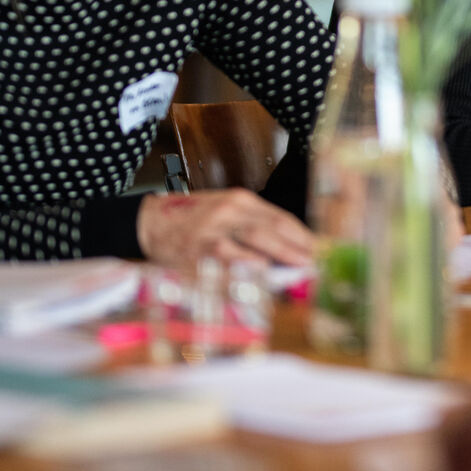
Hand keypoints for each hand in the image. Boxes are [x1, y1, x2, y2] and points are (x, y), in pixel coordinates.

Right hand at [136, 190, 314, 268]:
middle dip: (299, 246)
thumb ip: (253, 231)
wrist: (150, 222)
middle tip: (318, 262)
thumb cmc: (193, 222)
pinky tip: (262, 269)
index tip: (321, 250)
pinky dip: (245, 262)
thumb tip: (288, 254)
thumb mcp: (226, 216)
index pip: (281, 218)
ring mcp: (214, 227)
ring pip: (254, 237)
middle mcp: (230, 210)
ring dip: (281, 253)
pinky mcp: (196, 247)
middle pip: (273, 227)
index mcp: (241, 201)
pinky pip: (225, 254)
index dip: (303, 235)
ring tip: (301, 267)